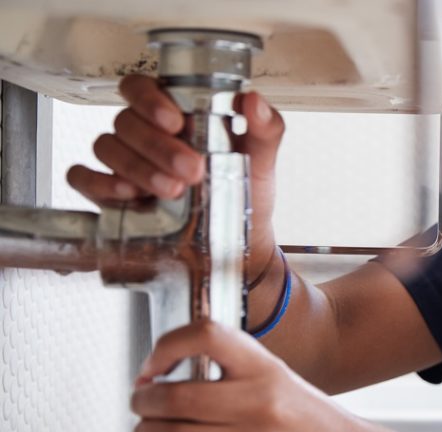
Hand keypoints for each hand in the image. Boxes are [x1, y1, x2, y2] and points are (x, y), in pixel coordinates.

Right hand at [66, 74, 286, 275]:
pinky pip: (82, 178)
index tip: (175, 122)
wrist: (240, 239)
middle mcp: (143, 134)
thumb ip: (265, 127)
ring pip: (106, 147)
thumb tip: (253, 101)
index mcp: (174, 113)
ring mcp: (123, 162)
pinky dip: (97, 182)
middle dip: (157, 146)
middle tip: (191, 170)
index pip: (141, 88)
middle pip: (126, 121)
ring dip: (137, 167)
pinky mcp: (110, 193)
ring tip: (171, 190)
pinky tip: (128, 194)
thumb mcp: (261, 158)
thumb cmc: (246, 190)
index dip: (150, 99)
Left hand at [131, 320, 369, 431]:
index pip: (206, 335)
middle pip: (174, 396)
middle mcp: (262, 404)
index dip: (166, 346)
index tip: (154, 365)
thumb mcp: (275, 377)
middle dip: (144, 401)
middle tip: (141, 402)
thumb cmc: (307, 419)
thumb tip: (158, 377)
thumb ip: (227, 372)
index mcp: (266, 369)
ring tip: (149, 431)